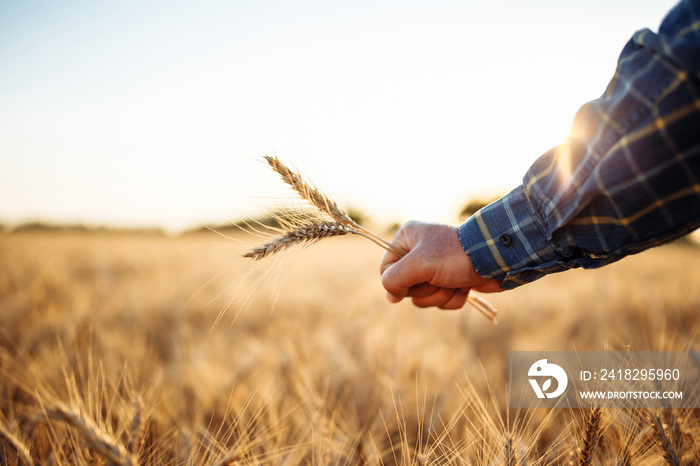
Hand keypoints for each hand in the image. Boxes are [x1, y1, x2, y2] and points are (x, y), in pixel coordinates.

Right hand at [380, 221, 502, 308]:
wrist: (496, 257)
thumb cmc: (455, 255)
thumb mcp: (419, 264)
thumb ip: (395, 278)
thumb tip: (390, 296)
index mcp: (408, 239)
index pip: (386, 269)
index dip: (397, 281)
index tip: (413, 281)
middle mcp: (419, 252)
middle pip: (406, 286)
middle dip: (426, 289)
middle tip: (440, 277)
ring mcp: (436, 268)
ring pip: (424, 297)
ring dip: (441, 294)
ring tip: (455, 281)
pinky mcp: (451, 280)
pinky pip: (442, 300)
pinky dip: (453, 298)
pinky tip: (465, 286)